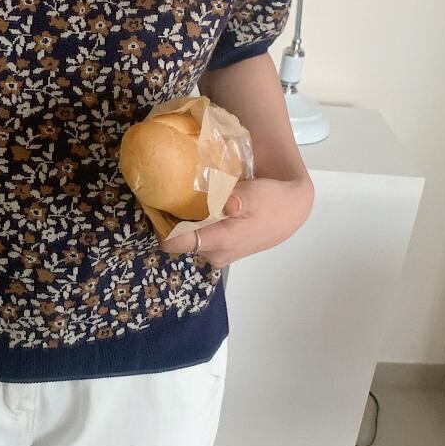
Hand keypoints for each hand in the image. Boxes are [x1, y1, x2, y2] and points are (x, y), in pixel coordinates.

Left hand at [159, 171, 312, 265]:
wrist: (291, 210)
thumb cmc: (272, 202)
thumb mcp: (256, 195)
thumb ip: (236, 200)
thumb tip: (225, 203)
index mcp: (218, 242)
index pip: (174, 244)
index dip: (158, 225)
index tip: (152, 202)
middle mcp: (213, 254)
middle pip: (177, 239)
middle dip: (168, 219)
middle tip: (164, 191)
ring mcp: (217, 253)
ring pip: (188, 237)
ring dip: (181, 219)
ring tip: (180, 194)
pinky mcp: (220, 248)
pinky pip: (198, 236)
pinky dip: (193, 221)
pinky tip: (197, 203)